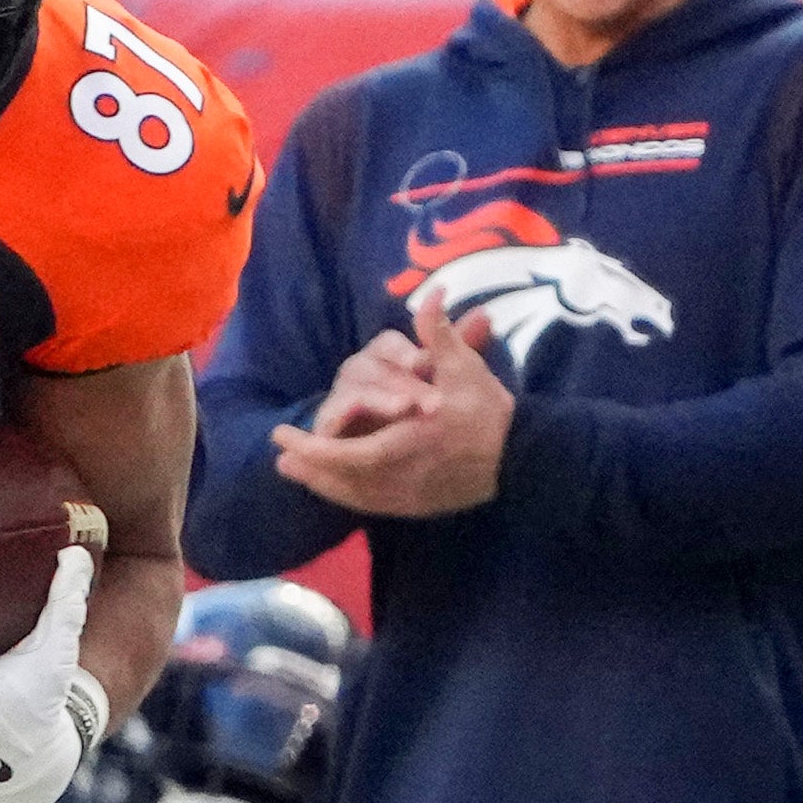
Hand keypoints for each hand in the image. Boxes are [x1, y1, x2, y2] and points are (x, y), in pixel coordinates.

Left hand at [273, 295, 512, 517]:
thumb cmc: (488, 410)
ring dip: (321, 484)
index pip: (348, 454)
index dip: (312, 448)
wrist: (522, 458)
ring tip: (294, 469)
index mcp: (410, 441)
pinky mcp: (417, 507)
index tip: (282, 435)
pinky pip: (372, 506)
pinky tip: (331, 487)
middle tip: (280, 456)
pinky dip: (346, 497)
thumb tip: (431, 295)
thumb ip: (440, 335)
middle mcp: (405, 474)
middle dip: (309, 468)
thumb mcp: (465, 368)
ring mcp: (410, 495)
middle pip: (343, 481)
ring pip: (354, 496)